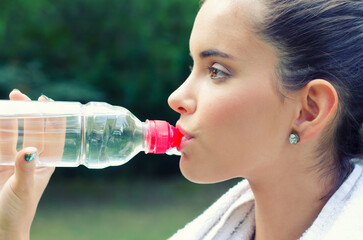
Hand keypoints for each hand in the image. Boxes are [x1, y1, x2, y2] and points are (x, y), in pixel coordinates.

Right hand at [0, 90, 54, 239]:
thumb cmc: (17, 212)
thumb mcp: (23, 189)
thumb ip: (25, 169)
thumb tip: (29, 149)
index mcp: (45, 164)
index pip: (53, 136)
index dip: (52, 118)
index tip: (46, 100)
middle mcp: (31, 159)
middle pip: (32, 130)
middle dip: (27, 112)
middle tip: (19, 95)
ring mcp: (13, 160)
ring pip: (13, 133)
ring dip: (10, 118)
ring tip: (6, 102)